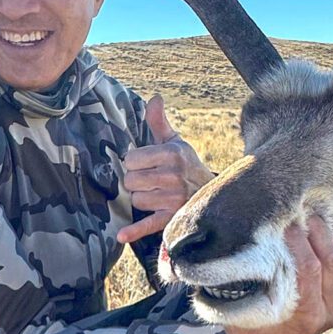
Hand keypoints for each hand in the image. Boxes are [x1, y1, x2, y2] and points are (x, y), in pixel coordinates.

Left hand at [116, 95, 213, 244]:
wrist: (211, 192)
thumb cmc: (186, 165)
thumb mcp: (175, 142)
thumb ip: (159, 122)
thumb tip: (154, 98)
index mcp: (172, 154)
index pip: (131, 160)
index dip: (134, 163)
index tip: (144, 164)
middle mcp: (173, 175)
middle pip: (131, 181)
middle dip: (136, 182)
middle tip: (150, 181)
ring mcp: (173, 198)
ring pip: (136, 200)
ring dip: (142, 199)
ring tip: (156, 195)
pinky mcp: (172, 218)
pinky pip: (148, 224)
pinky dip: (134, 231)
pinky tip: (121, 235)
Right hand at [226, 217, 332, 333]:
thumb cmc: (247, 324)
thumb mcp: (247, 304)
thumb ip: (260, 276)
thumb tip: (264, 239)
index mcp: (306, 314)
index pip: (310, 269)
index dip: (299, 242)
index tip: (287, 224)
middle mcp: (328, 312)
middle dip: (320, 234)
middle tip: (304, 215)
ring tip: (321, 220)